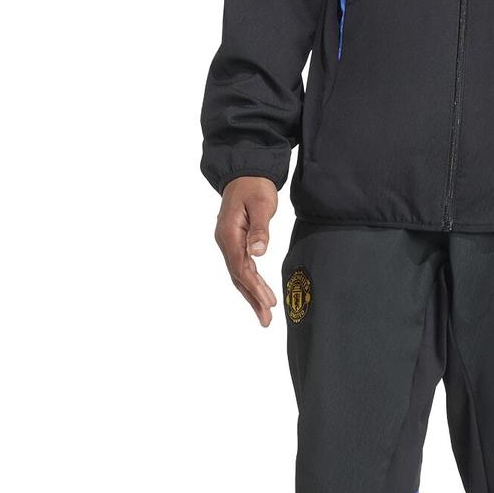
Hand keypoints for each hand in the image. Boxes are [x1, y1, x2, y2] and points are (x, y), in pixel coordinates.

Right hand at [214, 176, 280, 324]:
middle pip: (238, 276)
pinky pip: (240, 267)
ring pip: (238, 274)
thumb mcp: (262, 204)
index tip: (268, 302)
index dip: (255, 287)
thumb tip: (258, 252)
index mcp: (229, 234)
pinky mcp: (234, 242)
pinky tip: (257, 294)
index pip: (241, 267)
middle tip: (266, 319)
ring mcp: (228, 243)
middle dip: (252, 299)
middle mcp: (225, 242)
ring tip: (264, 315)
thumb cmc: (254, 186)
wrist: (245, 172)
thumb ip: (260, 229)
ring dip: (250, 295)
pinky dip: (249, 282)